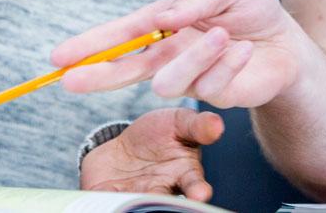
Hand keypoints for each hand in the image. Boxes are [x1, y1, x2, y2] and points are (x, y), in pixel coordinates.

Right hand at [52, 0, 304, 107]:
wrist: (286, 40)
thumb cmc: (249, 10)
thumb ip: (192, 0)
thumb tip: (160, 17)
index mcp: (165, 23)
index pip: (122, 35)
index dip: (92, 45)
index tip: (60, 57)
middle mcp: (170, 52)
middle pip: (124, 69)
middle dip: (97, 74)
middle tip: (69, 79)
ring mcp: (189, 76)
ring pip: (168, 81)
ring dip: (195, 55)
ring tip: (222, 35)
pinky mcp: (212, 97)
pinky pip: (208, 86)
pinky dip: (227, 63)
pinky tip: (241, 49)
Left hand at [80, 107, 223, 200]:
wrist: (122, 149)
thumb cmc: (158, 135)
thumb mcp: (179, 121)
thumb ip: (197, 125)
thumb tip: (218, 124)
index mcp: (184, 174)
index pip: (194, 184)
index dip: (198, 190)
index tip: (201, 193)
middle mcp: (163, 192)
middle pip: (168, 204)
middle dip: (170, 207)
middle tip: (168, 206)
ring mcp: (137, 198)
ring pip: (140, 206)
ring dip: (137, 205)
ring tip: (137, 198)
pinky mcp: (111, 199)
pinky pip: (108, 203)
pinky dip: (107, 203)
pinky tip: (107, 199)